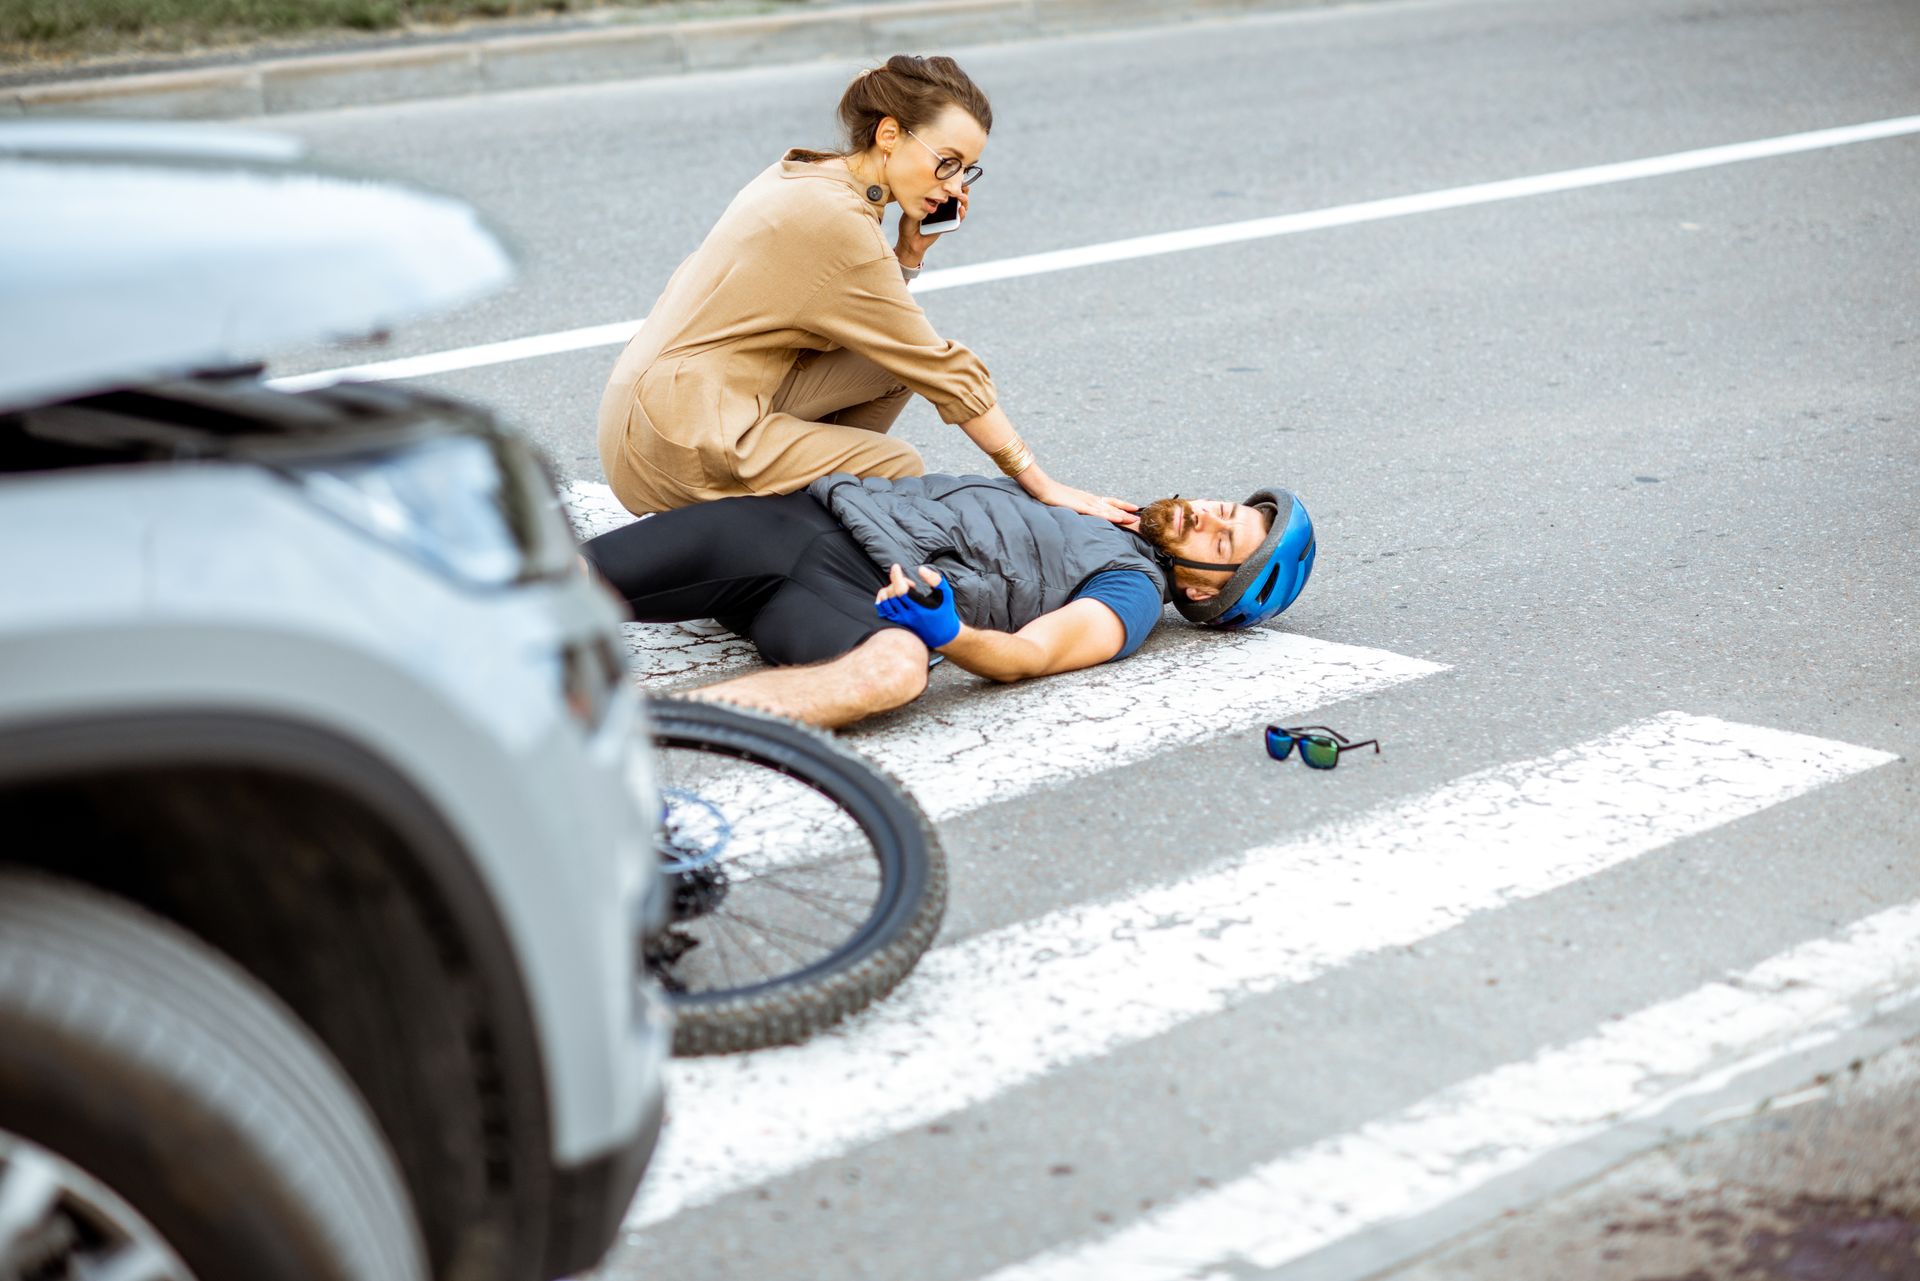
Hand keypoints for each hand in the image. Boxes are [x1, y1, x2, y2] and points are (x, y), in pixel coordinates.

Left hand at [875, 564, 960, 647]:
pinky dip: (882, 599)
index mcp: (920, 608)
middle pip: (893, 594)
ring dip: (889, 589)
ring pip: (885, 601)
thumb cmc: (944, 612)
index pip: (902, 590)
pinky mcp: (896, 624)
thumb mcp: (945, 595)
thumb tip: (921, 569)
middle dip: (897, 581)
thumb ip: (935, 580)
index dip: (896, 576)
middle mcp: (908, 616)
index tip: (896, 566)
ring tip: (901, 589)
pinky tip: (892, 596)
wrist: (943, 635)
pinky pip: (882, 610)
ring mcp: (901, 621)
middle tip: (908, 583)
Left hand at [896, 187, 968, 264]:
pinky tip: (961, 210)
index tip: (955, 176)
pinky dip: (961, 215)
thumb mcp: (912, 207)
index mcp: (934, 199)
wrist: (909, 240)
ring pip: (961, 207)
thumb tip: (927, 188)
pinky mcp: (948, 226)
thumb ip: (921, 199)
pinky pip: (957, 221)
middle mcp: (942, 206)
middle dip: (962, 189)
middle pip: (957, 195)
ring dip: (965, 201)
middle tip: (962, 186)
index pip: (946, 189)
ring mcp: (947, 216)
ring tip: (963, 198)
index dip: (953, 182)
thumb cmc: (908, 223)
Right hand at [1020, 474, 1140, 529]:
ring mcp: (1086, 502)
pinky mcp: (1080, 506)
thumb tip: (1081, 513)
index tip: (1134, 509)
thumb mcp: (1066, 504)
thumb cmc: (1050, 495)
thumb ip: (1075, 509)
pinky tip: (1119, 518)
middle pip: (1113, 505)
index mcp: (1087, 498)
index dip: (1122, 505)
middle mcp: (1090, 499)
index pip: (1109, 502)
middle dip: (1127, 512)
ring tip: (1136, 520)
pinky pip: (1098, 512)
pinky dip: (1110, 515)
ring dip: (1123, 514)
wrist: (1041, 487)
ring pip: (1109, 509)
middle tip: (1141, 519)